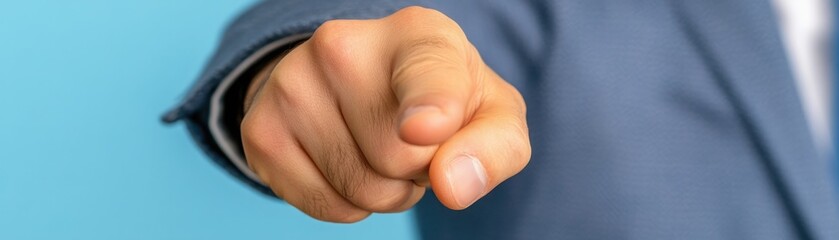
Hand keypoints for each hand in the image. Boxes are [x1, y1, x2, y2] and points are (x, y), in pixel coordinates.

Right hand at [241, 6, 529, 222]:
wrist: (367, 85)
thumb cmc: (445, 101)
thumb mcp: (491, 114)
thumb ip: (494, 146)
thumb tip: (453, 184)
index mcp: (417, 33)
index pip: (426, 75)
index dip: (430, 107)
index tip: (424, 129)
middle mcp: (344, 45)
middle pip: (399, 158)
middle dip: (416, 169)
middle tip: (412, 140)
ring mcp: (293, 84)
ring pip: (361, 189)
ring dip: (384, 190)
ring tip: (381, 148)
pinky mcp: (261, 129)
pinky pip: (325, 206)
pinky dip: (348, 203)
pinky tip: (350, 161)